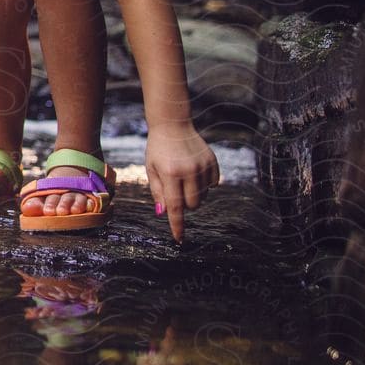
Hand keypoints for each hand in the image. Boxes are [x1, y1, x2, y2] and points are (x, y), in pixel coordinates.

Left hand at [144, 123, 219, 242]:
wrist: (173, 125)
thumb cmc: (158, 149)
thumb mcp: (151, 169)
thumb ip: (158, 192)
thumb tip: (165, 213)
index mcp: (171, 173)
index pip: (176, 206)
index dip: (177, 225)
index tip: (179, 239)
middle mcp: (189, 170)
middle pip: (193, 204)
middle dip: (184, 204)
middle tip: (176, 190)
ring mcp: (203, 165)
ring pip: (204, 196)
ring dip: (194, 194)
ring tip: (184, 178)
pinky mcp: (213, 162)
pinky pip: (213, 185)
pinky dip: (205, 184)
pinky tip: (195, 172)